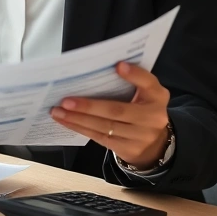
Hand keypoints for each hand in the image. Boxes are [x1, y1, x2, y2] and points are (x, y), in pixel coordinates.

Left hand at [50, 62, 170, 168]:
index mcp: (158, 96)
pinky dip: (81, 128)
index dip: (134, 75)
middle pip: (117, 110)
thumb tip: (108, 67)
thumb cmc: (143, 108)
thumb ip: (133, 80)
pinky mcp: (128, 149)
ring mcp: (141, 136)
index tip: (118, 66)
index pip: (148, 83)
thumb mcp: (146, 92)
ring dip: (78, 119)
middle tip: (66, 101)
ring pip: (105, 127)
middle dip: (89, 106)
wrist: (155, 144)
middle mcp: (153, 117)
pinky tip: (67, 122)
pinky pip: (100, 138)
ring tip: (59, 112)